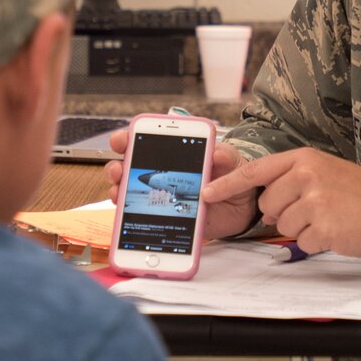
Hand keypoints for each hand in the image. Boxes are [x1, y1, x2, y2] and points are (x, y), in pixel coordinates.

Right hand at [105, 129, 255, 241]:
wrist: (244, 206)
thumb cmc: (233, 176)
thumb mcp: (233, 161)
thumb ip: (225, 156)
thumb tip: (217, 154)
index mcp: (176, 154)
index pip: (144, 142)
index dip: (128, 139)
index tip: (121, 141)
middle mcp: (162, 174)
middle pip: (128, 167)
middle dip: (117, 167)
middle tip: (118, 171)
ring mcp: (161, 196)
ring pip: (130, 193)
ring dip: (119, 192)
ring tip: (118, 194)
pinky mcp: (167, 217)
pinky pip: (145, 219)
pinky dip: (133, 220)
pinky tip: (130, 220)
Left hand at [201, 149, 360, 259]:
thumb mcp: (326, 172)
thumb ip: (293, 179)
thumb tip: (265, 202)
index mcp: (305, 159)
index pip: (256, 171)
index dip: (228, 184)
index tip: (206, 192)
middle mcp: (307, 176)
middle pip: (268, 205)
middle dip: (285, 214)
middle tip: (316, 210)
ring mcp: (315, 202)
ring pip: (284, 226)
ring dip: (304, 229)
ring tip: (330, 219)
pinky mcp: (323, 227)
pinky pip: (303, 242)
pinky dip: (318, 242)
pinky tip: (337, 231)